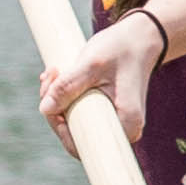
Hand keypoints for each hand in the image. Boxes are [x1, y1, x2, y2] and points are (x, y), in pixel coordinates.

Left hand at [43, 9, 165, 126]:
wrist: (140, 39)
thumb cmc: (121, 49)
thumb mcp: (92, 63)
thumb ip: (68, 85)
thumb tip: (45, 109)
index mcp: (126, 122)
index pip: (83, 145)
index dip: (59, 128)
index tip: (50, 100)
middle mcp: (123, 129)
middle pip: (76, 134)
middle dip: (55, 107)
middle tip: (51, 76)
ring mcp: (114, 122)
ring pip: (75, 122)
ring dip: (58, 99)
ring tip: (55, 72)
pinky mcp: (106, 113)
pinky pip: (79, 113)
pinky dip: (65, 97)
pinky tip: (59, 76)